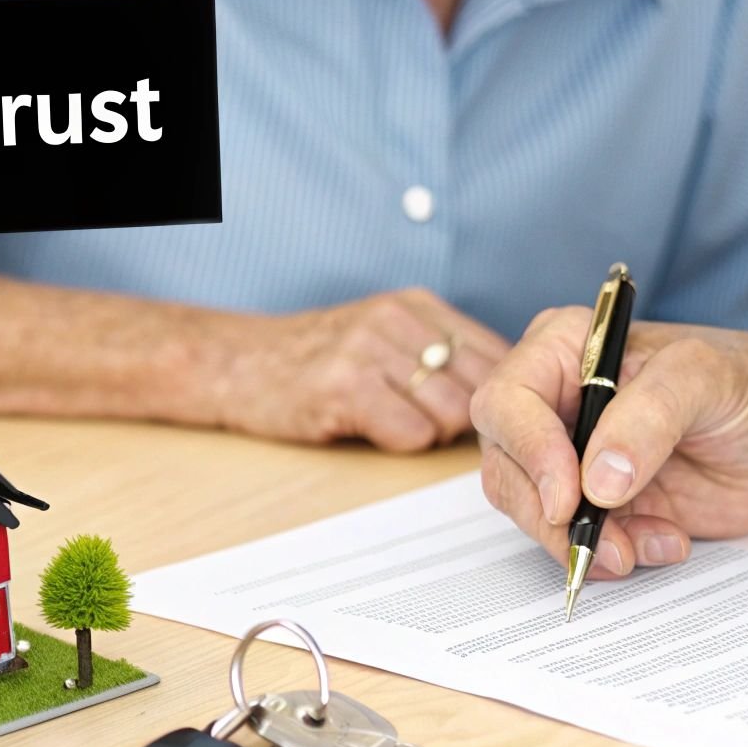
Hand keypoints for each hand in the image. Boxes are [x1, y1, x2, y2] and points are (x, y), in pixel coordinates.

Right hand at [218, 288, 508, 450]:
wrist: (238, 363)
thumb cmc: (317, 358)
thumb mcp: (384, 332)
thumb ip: (441, 350)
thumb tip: (509, 389)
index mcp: (416, 304)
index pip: (496, 353)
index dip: (497, 395)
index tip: (482, 415)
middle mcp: (396, 319)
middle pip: (479, 389)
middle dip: (464, 420)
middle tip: (427, 424)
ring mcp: (368, 349)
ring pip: (451, 414)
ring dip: (430, 433)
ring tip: (394, 422)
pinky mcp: (343, 386)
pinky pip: (412, 433)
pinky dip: (400, 442)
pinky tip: (371, 429)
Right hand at [471, 307, 747, 578]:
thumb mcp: (707, 379)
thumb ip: (650, 415)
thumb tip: (596, 479)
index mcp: (563, 349)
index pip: (508, 401)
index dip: (528, 452)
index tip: (570, 496)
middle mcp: (554, 403)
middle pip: (506, 466)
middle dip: (550, 514)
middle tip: (605, 543)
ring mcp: (569, 458)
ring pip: (532, 512)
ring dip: (582, 542)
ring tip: (650, 546)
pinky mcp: (595, 506)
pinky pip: (574, 541)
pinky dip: (615, 555)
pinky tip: (668, 543)